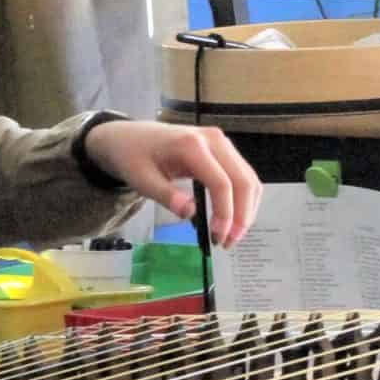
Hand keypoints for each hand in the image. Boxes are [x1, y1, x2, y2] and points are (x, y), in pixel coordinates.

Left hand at [81, 120, 262, 246]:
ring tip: (230, 235)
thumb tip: (189, 213)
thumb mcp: (142, 179)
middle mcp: (214, 140)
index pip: (221, 183)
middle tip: (228, 243)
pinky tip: (232, 218)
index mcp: (192, 145)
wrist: (130, 137)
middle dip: (241, 216)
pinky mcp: (223, 150)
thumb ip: (166, 196)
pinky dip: (242, 199)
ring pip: (248, 179)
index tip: (217, 238)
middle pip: (243, 181)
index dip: (225, 214)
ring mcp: (221, 143)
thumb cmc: (134, 157)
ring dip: (245, 210)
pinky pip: (243, 175)